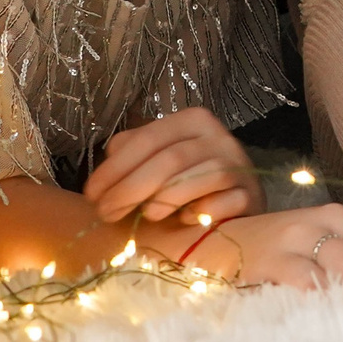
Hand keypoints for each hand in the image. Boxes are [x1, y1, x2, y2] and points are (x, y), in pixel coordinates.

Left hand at [83, 105, 265, 228]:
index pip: (148, 139)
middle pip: (169, 159)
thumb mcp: (159, 157)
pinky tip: (186, 221)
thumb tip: (107, 165)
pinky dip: (203, 212)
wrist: (238, 200)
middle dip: (131, 188)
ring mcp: (239, 165)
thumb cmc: (189, 179)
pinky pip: (225, 202)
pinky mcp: (251, 196)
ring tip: (144, 216)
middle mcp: (218, 137)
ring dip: (164, 200)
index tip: (91, 195)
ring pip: (198, 177)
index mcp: (192, 121)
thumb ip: (133, 153)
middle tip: (106, 214)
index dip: (115, 168)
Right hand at [188, 204, 342, 290]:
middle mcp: (315, 223)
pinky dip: (326, 304)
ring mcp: (290, 242)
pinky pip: (306, 284)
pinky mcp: (267, 264)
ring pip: (342, 268)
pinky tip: (333, 324)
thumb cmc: (272, 248)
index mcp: (334, 216)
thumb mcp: (312, 240)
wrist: (209, 241)